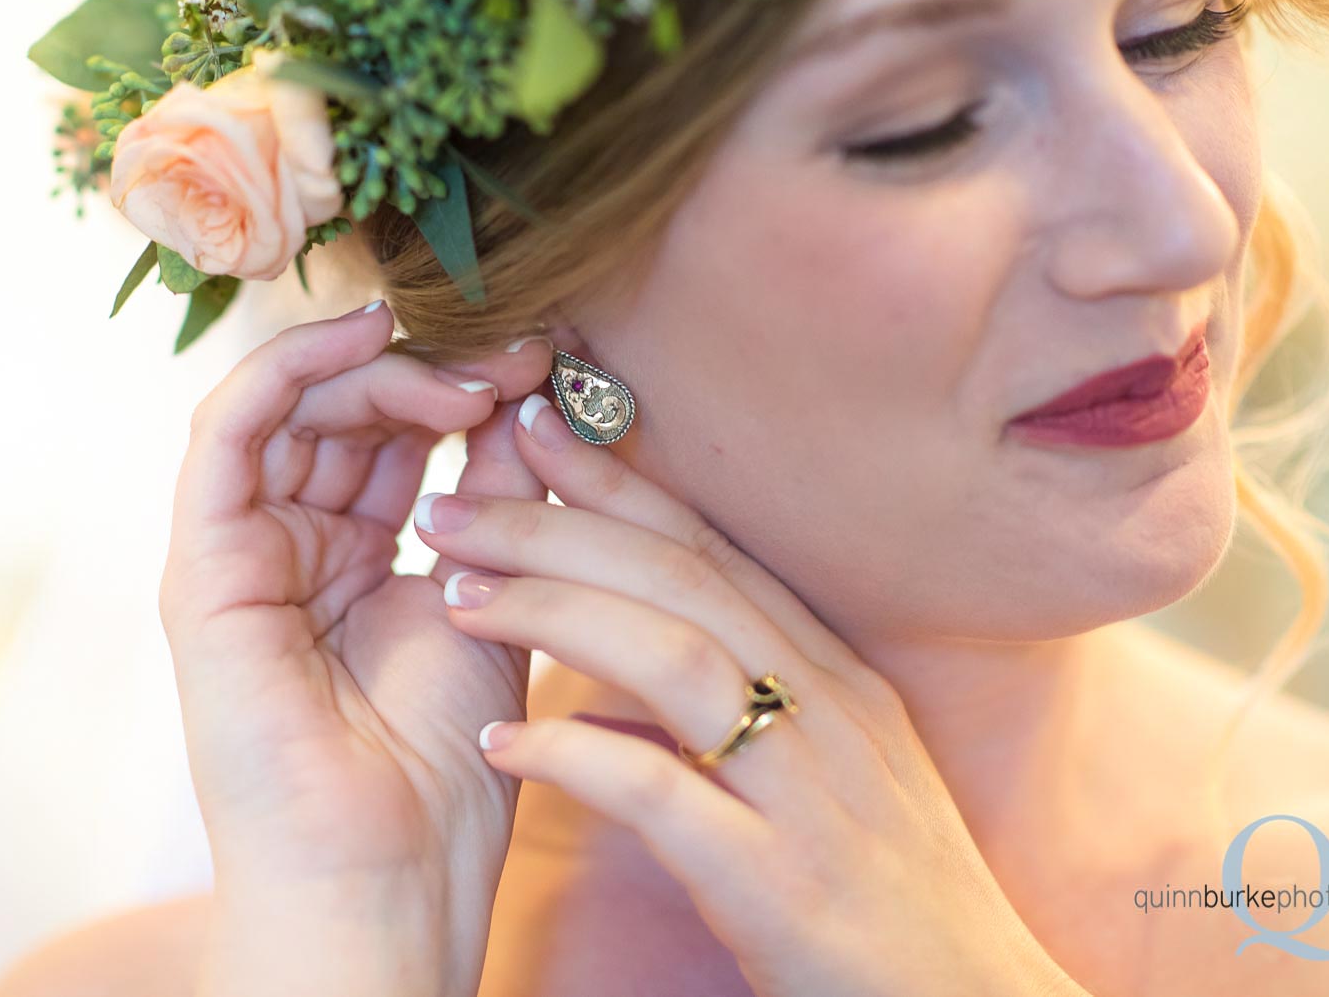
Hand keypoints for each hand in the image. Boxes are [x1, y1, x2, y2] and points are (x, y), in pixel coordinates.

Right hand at [157, 301, 554, 996]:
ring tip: (467, 370)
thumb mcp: (493, 593)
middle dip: (428, 370)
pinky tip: (364, 335)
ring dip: (378, 367)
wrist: (390, 875)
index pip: (390, 434)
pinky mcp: (202, 567)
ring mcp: (239, 555)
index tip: (544, 363)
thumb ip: (500, 491)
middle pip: (339, 410)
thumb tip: (529, 387)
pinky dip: (288, 368)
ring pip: (288, 407)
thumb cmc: (445, 763)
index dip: (461, 386)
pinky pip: (225, 432)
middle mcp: (288, 547)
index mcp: (350, 559)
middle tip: (513, 358)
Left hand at [410, 391, 1089, 996]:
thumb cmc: (880, 896)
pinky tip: (497, 740)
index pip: (710, 549)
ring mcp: (812, 792)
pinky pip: (660, 795)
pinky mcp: (782, 884)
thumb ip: (722, 722)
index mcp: (836, 674)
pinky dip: (571, 753)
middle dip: (555, 529)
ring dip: (552, 614)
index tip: (528, 433)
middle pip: (682, 580)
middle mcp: (832, 709)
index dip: (615, 483)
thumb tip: (602, 700)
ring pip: (673, 658)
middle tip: (449, 508)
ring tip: (454, 599)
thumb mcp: (819, 782)